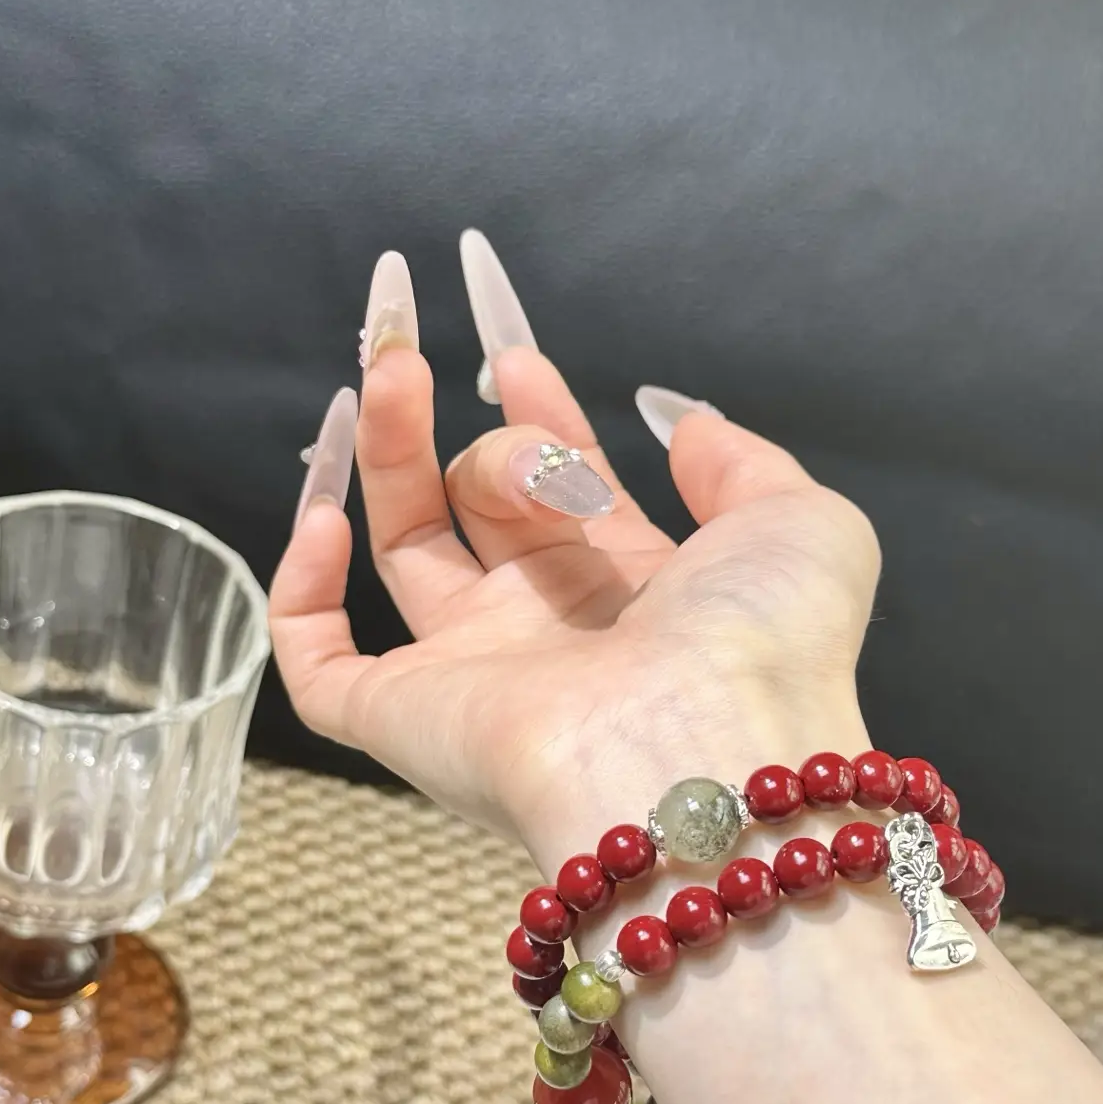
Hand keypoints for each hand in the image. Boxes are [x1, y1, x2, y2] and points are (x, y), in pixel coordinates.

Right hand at [270, 242, 879, 860]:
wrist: (700, 754)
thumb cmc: (762, 643)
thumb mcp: (800, 523)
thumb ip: (741, 463)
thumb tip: (676, 418)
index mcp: (640, 591)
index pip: (572, 491)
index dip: (544, 419)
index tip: (518, 357)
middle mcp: (552, 629)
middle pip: (485, 507)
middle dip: (472, 429)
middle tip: (437, 349)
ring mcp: (472, 674)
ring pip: (405, 549)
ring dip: (388, 450)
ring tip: (390, 369)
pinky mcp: (403, 719)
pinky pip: (318, 661)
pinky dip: (302, 588)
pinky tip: (328, 518)